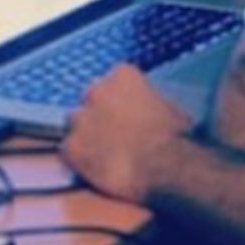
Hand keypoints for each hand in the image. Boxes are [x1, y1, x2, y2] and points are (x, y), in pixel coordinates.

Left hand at [60, 64, 191, 201]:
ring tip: (103, 154)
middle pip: (89, 100)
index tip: (125, 114)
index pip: (112, 82)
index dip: (118, 101)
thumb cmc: (175, 137)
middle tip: (113, 135)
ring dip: (86, 136)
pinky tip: (94, 169)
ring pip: (75, 125)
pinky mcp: (71, 147)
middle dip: (98, 115)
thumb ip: (148, 102)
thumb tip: (149, 112)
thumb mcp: (168, 106)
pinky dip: (78, 159)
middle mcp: (96, 90)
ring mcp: (80, 118)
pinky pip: (68, 151)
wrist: (166, 166)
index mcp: (122, 74)